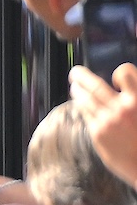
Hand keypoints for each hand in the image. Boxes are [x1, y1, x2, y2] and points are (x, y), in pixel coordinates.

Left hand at [70, 64, 136, 185]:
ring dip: (78, 90)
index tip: (114, 77)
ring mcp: (109, 120)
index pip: (125, 73)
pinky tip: (79, 103)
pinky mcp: (98, 132)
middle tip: (75, 72)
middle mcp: (123, 107)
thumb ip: (134, 99)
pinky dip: (81, 105)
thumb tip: (122, 90)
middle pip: (96, 85)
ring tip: (74, 86)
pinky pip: (86, 113)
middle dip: (82, 76)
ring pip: (86, 99)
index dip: (119, 73)